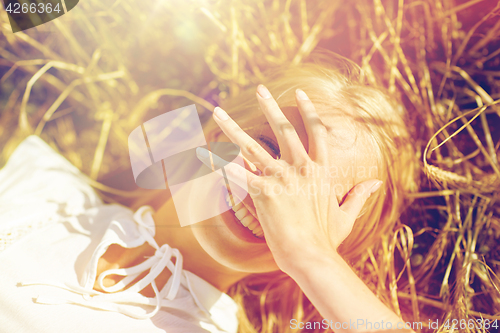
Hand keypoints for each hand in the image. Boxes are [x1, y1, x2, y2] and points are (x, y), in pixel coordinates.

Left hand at [205, 85, 382, 271]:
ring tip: (219, 112)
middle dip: (271, 107)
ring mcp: (281, 178)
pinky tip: (202, 151)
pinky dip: (218, 163)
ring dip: (233, 128)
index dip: (308, 112)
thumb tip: (377, 183)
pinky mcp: (263, 191)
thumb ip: (359, 195)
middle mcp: (301, 168)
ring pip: (252, 146)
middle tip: (260, 89)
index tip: (300, 93)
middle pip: (284, 130)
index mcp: (321, 171)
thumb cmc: (327, 239)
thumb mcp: (346, 215)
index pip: (316, 133)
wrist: (311, 256)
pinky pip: (236, 173)